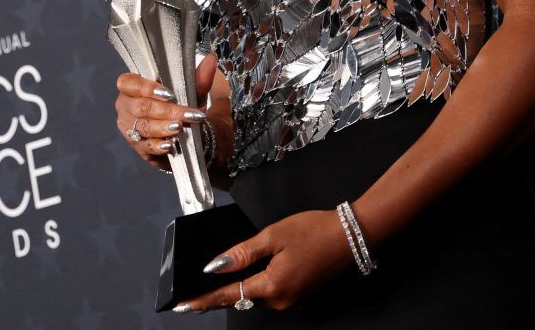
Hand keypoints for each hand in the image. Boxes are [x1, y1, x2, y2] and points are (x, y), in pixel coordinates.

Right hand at [114, 54, 218, 172]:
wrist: (186, 133)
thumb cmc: (182, 106)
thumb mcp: (193, 93)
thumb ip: (200, 78)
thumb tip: (211, 59)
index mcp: (133, 86)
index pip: (127, 82)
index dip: (145, 87)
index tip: (169, 94)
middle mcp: (126, 106)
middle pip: (141, 107)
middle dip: (166, 111)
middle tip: (185, 115)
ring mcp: (129, 127)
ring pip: (143, 127)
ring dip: (163, 127)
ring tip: (179, 127)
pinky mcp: (137, 146)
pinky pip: (145, 146)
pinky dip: (158, 145)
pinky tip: (170, 145)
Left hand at [174, 209, 355, 311]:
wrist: (352, 235)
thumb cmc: (314, 230)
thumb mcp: (274, 236)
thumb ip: (243, 253)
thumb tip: (215, 267)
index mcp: (272, 287)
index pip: (229, 295)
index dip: (204, 300)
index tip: (183, 304)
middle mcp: (281, 301)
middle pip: (242, 296)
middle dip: (221, 290)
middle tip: (196, 287)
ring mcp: (292, 300)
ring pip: (256, 293)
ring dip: (241, 284)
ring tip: (223, 271)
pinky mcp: (299, 294)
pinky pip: (270, 291)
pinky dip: (258, 281)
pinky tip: (253, 268)